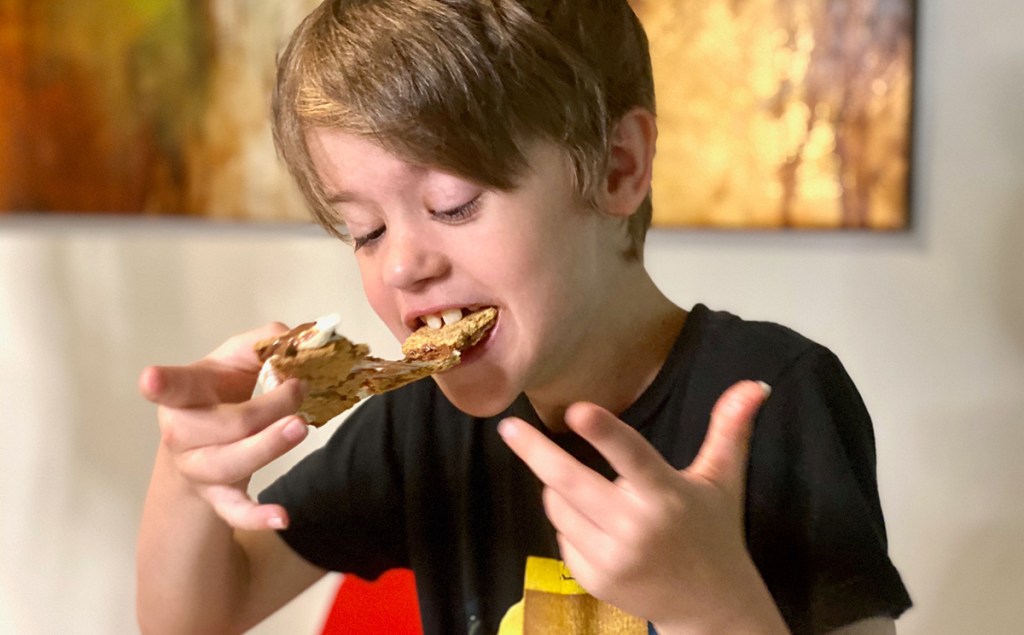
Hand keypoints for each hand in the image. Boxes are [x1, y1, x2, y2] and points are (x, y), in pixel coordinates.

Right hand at [138, 323, 310, 530]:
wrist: (208, 441)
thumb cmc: (223, 392)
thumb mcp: (240, 358)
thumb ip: (267, 342)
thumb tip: (296, 342)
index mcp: (185, 393)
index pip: (173, 386)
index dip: (161, 384)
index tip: (150, 379)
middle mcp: (182, 433)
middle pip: (224, 425)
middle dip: (268, 407)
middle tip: (299, 388)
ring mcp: (198, 468)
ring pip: (230, 463)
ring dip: (269, 445)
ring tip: (299, 426)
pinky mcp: (218, 496)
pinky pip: (235, 511)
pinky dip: (258, 515)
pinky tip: (282, 516)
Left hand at [498, 380, 787, 632]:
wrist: (710, 607)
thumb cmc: (713, 532)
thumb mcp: (723, 479)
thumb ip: (730, 429)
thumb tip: (754, 384)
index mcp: (667, 495)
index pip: (631, 457)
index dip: (603, 433)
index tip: (575, 411)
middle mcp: (636, 527)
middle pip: (570, 482)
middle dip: (534, 452)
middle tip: (507, 427)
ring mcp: (612, 557)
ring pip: (558, 506)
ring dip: (559, 488)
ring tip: (586, 487)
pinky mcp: (594, 579)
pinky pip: (560, 536)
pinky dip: (568, 522)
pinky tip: (595, 524)